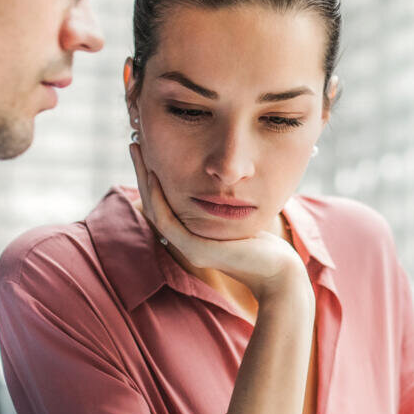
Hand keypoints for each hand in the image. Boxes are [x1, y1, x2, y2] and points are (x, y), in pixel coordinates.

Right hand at [130, 142, 307, 301]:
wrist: (279, 271)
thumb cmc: (265, 243)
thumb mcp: (240, 216)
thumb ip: (225, 201)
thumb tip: (223, 177)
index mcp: (192, 234)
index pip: (164, 202)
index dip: (153, 176)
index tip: (150, 148)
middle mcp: (186, 241)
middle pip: (153, 203)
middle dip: (142, 172)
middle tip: (134, 142)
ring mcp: (189, 247)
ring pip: (154, 210)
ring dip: (144, 179)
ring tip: (138, 150)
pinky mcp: (196, 250)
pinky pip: (167, 221)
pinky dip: (158, 198)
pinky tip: (154, 176)